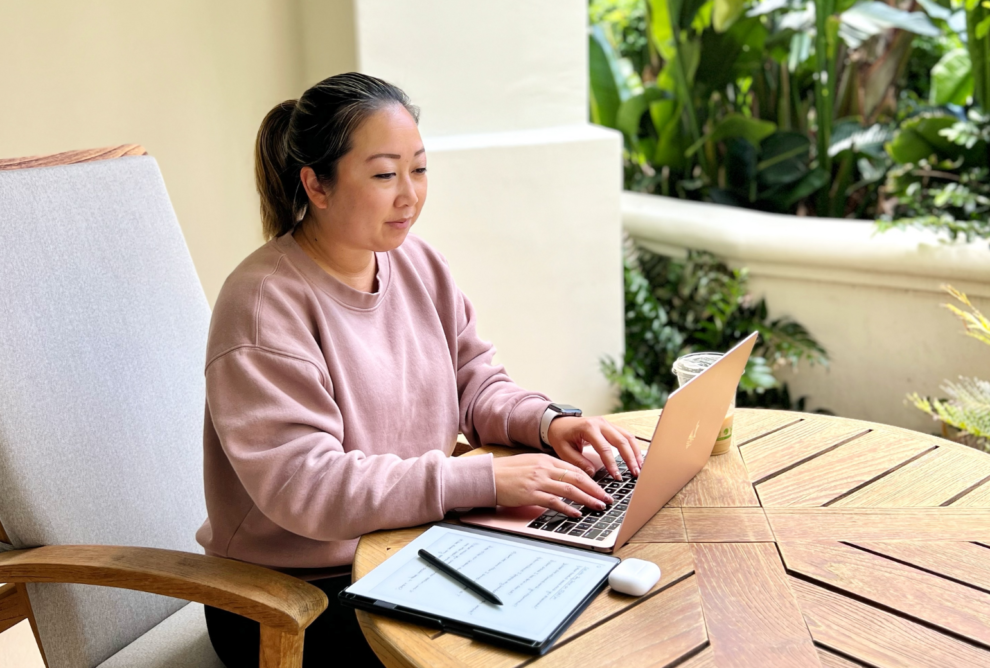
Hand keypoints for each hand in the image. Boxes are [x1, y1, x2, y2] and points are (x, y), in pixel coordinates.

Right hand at [492, 454, 611, 518]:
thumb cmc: (507, 472)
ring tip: (598, 506)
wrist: (488, 476)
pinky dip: (567, 508)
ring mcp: (538, 481)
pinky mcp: (531, 494)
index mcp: (545, 459)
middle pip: (576, 478)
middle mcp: (544, 468)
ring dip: (587, 499)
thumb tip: (565, 480)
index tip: (601, 488)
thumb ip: (547, 469)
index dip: (590, 480)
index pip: (574, 469)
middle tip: (606, 498)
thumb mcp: (530, 464)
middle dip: (595, 489)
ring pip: (569, 490)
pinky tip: (576, 513)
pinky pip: (554, 502)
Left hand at [547, 416, 643, 480]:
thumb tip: (593, 474)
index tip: (617, 476)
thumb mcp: (564, 450)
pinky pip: (626, 435)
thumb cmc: (561, 436)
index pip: (604, 448)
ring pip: (627, 437)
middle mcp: (601, 423)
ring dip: (635, 452)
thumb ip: (578, 462)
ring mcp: (607, 423)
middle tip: (634, 473)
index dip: (612, 463)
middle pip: (621, 440)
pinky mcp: (611, 426)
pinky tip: (637, 458)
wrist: (559, 422)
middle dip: (629, 458)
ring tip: (639, 468)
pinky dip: (633, 447)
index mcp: (588, 428)